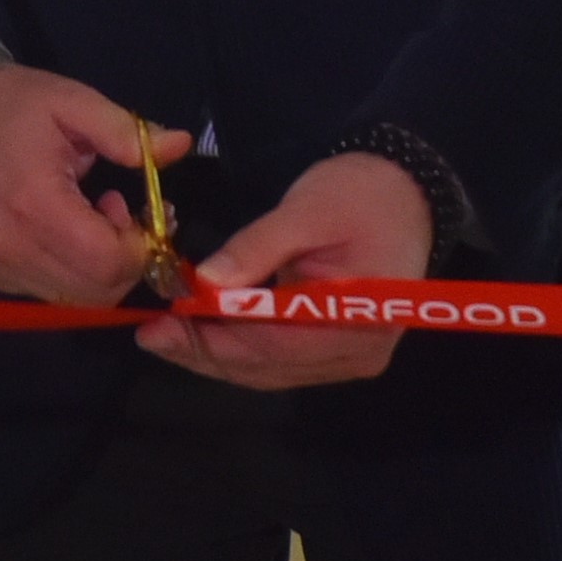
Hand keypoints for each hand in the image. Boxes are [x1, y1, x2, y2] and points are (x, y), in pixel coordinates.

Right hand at [0, 63, 192, 305]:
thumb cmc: (13, 105)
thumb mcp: (74, 102)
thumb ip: (127, 132)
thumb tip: (180, 146)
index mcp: (33, 202)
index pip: (105, 261)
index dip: (141, 247)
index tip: (150, 214)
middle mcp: (11, 247)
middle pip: (96, 291)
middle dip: (130, 262)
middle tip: (130, 214)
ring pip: (77, 300)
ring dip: (105, 270)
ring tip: (102, 218)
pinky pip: (53, 293)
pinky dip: (78, 273)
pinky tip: (76, 231)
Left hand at [140, 153, 435, 392]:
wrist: (409, 191)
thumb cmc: (362, 193)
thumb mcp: (306, 209)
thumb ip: (256, 248)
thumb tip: (204, 283)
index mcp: (356, 321)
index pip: (270, 345)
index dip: (211, 340)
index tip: (159, 326)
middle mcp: (356, 355)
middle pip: (265, 367)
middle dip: (205, 351)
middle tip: (151, 334)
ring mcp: (349, 358)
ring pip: (269, 370)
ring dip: (218, 353)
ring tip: (169, 333)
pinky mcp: (340, 351)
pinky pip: (281, 360)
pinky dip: (242, 348)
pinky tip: (208, 331)